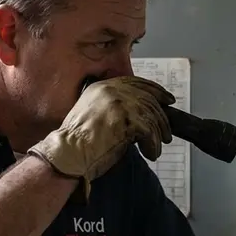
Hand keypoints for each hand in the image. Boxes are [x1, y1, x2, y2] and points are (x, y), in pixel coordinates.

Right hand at [28, 76, 174, 183]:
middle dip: (161, 117)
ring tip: (157, 147)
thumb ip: (112, 108)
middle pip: (148, 99)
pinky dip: (153, 144)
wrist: (67, 154)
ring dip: (158, 134)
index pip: (136, 82)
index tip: (167, 99)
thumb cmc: (76, 144)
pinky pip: (149, 131)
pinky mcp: (125, 119)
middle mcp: (110, 90)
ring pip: (151, 115)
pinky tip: (150, 153)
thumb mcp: (92, 115)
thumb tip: (139, 114)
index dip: (156, 90)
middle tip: (166, 132)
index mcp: (101, 87)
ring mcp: (118, 103)